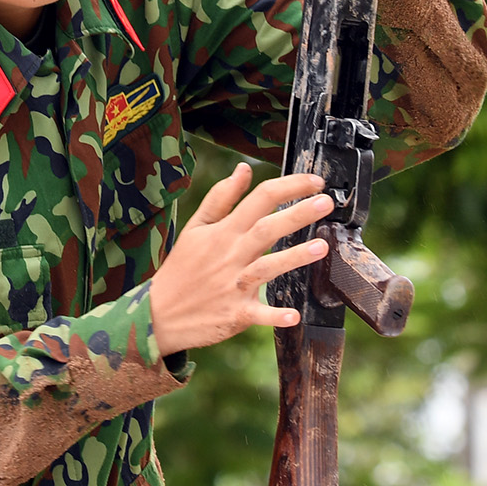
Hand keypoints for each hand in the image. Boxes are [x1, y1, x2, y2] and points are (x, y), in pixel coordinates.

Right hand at [147, 164, 333, 354]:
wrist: (159, 314)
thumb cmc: (182, 268)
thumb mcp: (196, 227)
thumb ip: (222, 198)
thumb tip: (244, 169)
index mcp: (224, 231)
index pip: (260, 199)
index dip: (289, 187)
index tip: (316, 181)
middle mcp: (231, 255)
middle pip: (267, 229)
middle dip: (298, 214)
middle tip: (326, 202)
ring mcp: (234, 285)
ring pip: (267, 268)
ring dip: (294, 258)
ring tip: (322, 247)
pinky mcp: (236, 314)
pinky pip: (258, 315)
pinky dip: (275, 316)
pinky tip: (294, 315)